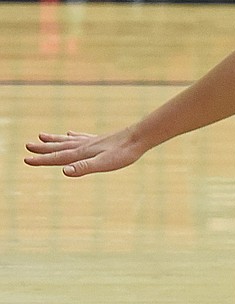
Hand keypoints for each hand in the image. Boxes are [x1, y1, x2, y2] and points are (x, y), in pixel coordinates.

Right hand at [25, 128, 147, 176]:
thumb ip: (83, 167)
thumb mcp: (103, 164)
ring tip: (42, 135)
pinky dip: (72, 135)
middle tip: (27, 145)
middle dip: (43, 148)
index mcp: (82, 153)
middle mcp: (84, 145)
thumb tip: (63, 171)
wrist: (139, 138)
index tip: (26, 159)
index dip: (41, 160)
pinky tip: (70, 132)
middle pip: (59, 147)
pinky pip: (81, 136)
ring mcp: (92, 141)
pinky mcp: (101, 139)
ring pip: (68, 140)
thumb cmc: (123, 153)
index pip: (57, 158)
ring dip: (54, 140)